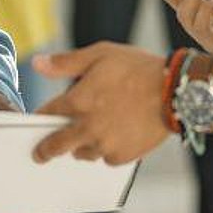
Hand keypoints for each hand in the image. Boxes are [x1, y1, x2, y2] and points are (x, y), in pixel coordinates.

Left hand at [32, 43, 169, 165]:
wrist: (175, 91)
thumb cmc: (137, 68)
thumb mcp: (99, 54)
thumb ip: (65, 62)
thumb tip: (37, 64)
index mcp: (78, 101)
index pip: (46, 114)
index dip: (40, 117)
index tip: (37, 120)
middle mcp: (87, 127)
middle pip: (56, 145)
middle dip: (45, 150)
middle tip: (39, 154)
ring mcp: (105, 145)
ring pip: (83, 153)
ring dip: (81, 145)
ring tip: (89, 134)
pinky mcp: (123, 156)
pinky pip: (106, 158)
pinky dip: (106, 150)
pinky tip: (114, 135)